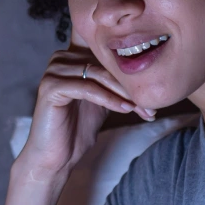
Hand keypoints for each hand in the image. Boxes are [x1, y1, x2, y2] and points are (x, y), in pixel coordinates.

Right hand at [17, 47, 154, 180]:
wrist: (56, 157)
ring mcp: (54, 71)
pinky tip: (125, 109)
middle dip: (130, 84)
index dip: (127, 58)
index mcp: (72, 55)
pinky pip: (87, 88)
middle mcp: (61, 58)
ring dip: (123, 92)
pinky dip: (108, 99)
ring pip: (98, 75)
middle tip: (151, 102)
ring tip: (141, 107)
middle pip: (104, 63)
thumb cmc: (77, 129)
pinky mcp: (51, 87)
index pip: (103, 47)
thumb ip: (114, 82)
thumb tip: (149, 75)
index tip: (152, 80)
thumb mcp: (102, 100)